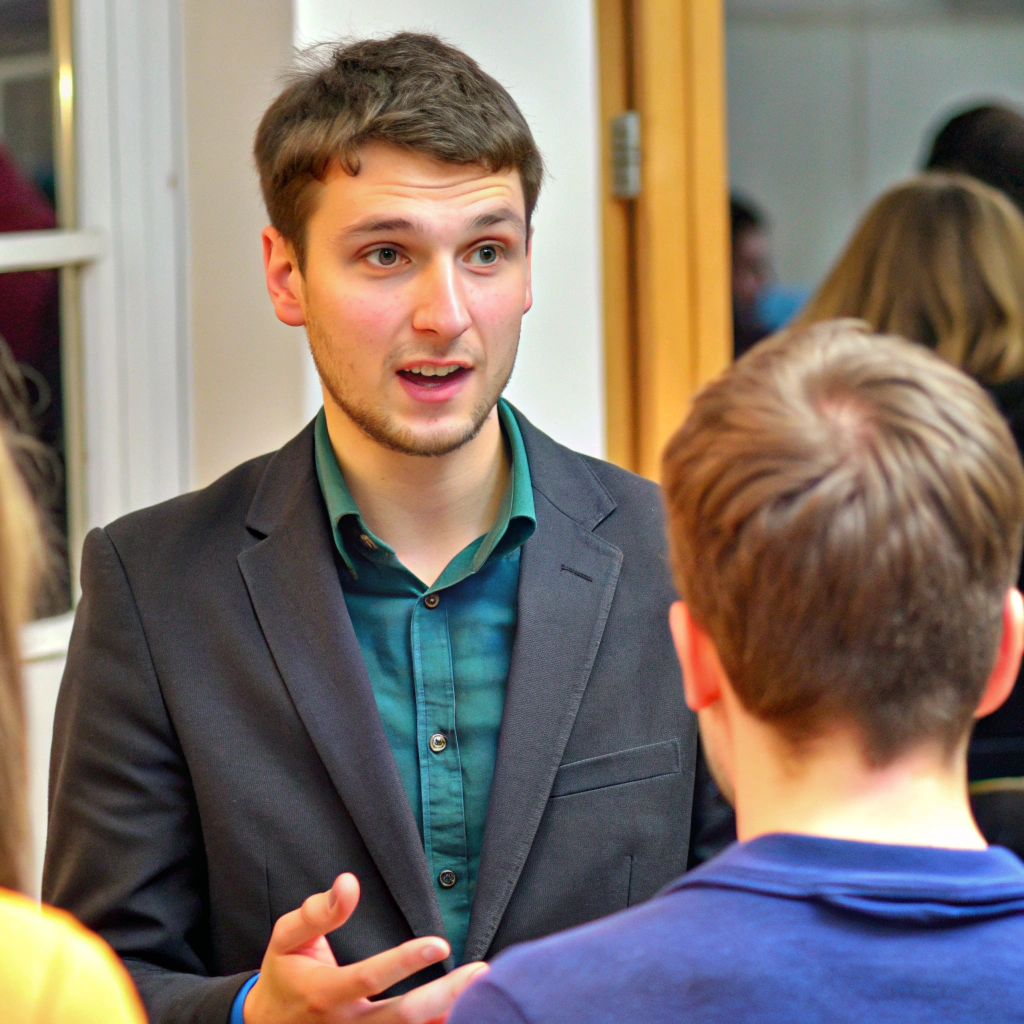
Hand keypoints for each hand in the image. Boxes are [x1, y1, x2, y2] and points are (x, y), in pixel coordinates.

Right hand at [244, 873, 487, 1023]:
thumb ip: (318, 911)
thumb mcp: (288, 937)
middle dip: (445, 996)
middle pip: (402, 1018)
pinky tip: (463, 1016)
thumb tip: (349, 882)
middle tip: (481, 974)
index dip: (405, 962)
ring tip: (485, 998)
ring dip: (447, 1017)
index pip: (370, 979)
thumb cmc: (283, 974)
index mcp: (325, 992)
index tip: (441, 943)